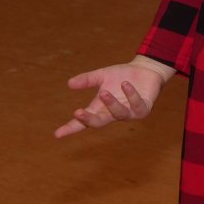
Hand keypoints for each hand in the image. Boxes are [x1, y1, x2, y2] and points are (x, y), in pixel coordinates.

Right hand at [55, 56, 172, 137]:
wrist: (145, 69)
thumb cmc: (122, 75)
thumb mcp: (102, 76)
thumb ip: (87, 80)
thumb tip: (69, 83)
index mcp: (101, 108)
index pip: (84, 121)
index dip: (71, 128)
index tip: (57, 134)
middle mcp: (114, 113)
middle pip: (99, 123)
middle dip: (88, 119)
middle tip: (78, 113)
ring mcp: (129, 113)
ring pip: (119, 114)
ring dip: (111, 104)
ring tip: (104, 92)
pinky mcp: (144, 108)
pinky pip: (137, 106)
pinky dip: (131, 96)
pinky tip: (126, 84)